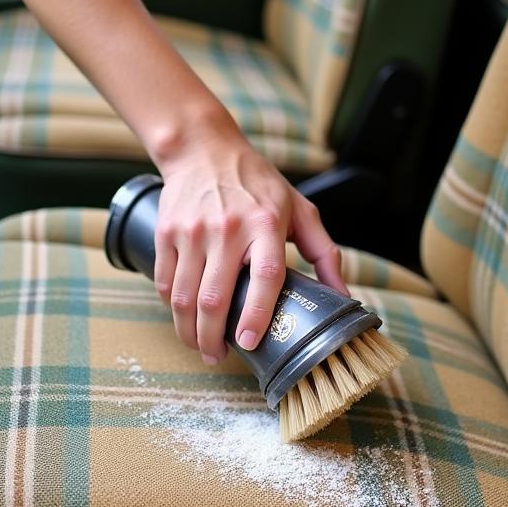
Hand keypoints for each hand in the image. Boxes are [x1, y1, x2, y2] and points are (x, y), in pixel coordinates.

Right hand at [152, 129, 345, 364]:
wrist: (203, 149)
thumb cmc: (257, 183)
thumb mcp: (300, 210)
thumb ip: (324, 253)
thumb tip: (342, 296)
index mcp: (266, 224)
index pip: (264, 277)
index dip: (256, 316)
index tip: (249, 343)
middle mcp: (227, 228)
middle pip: (214, 297)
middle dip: (212, 338)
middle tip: (217, 357)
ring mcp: (192, 231)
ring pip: (183, 297)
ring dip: (188, 331)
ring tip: (199, 346)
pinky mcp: (166, 231)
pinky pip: (165, 281)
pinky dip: (172, 307)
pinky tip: (183, 317)